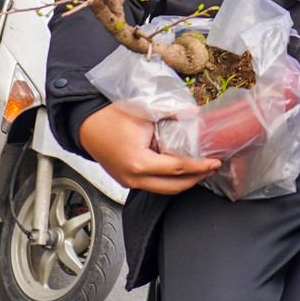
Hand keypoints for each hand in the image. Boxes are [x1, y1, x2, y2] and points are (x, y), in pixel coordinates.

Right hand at [79, 103, 220, 194]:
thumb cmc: (108, 117)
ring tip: (199, 170)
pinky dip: (168, 179)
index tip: (213, 162)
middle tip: (211, 169)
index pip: (177, 169)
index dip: (199, 166)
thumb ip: (171, 112)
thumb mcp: (143, 110)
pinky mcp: (126, 180)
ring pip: (163, 189)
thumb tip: (193, 113)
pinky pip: (152, 185)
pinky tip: (179, 169)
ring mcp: (129, 182)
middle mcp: (134, 177)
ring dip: (183, 181)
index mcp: (139, 162)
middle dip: (195, 179)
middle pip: (173, 187)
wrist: (85, 125)